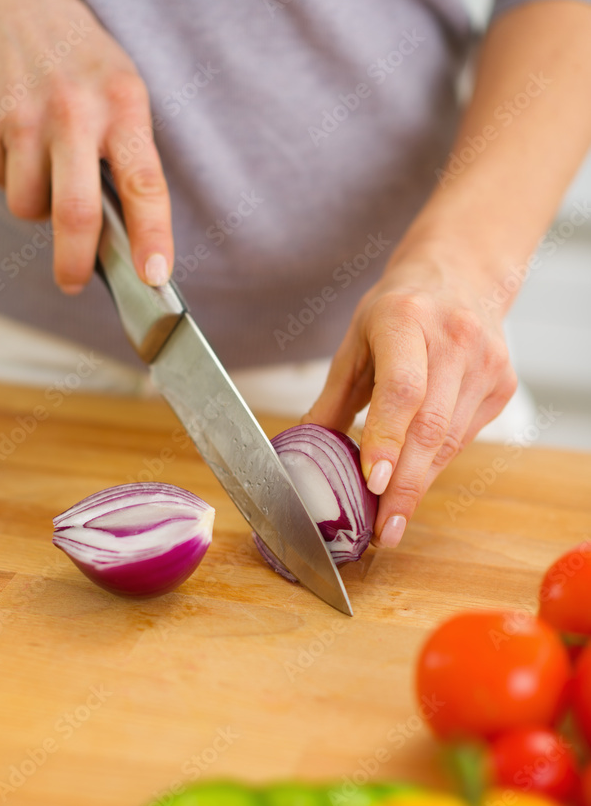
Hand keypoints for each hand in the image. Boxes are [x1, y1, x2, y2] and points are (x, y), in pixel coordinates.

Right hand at [0, 0, 171, 291]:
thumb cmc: (79, 60)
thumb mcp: (122, 91)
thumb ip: (129, 157)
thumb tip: (127, 240)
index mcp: (122, 103)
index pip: (144, 183)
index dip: (152, 236)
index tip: (155, 275)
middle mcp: (73, 110)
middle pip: (76, 213)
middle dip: (76, 262)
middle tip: (75, 281)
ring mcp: (22, 117)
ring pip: (29, 207)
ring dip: (40, 209)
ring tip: (48, 167)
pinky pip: (0, 183)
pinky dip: (12, 179)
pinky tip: (20, 142)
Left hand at [305, 255, 517, 547]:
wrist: (462, 275)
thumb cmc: (398, 310)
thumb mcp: (355, 342)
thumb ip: (333, 398)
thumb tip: (301, 451)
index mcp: (406, 320)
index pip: (402, 389)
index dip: (387, 438)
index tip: (373, 482)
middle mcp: (454, 339)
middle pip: (430, 426)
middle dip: (405, 486)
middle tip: (383, 530)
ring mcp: (486, 362)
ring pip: (450, 441)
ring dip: (419, 485)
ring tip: (392, 521)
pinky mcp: (502, 384)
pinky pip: (464, 438)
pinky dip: (435, 465)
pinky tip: (414, 483)